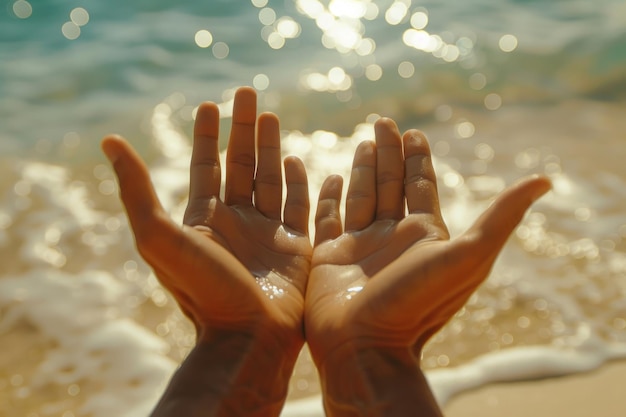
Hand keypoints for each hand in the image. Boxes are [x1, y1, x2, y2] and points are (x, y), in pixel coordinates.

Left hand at [102, 87, 310, 415]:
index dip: (206, 134)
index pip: (205, 166)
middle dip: (242, 127)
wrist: (247, 337)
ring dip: (269, 145)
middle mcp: (235, 223)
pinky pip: (298, 206)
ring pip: (269, 178)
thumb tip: (109, 140)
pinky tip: (294, 158)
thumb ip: (136, 190)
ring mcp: (266, 234)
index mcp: (204, 219)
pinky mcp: (296, 248)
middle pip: (240, 164)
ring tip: (269, 114)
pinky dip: (297, 182)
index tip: (210, 104)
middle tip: (247, 91)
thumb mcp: (159, 237)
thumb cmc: (203, 290)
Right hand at [305, 118, 550, 415]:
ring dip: (362, 168)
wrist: (367, 346)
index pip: (421, 185)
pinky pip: (330, 217)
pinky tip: (330, 177)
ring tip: (362, 142)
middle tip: (382, 121)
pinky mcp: (330, 255)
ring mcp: (361, 246)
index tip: (414, 132)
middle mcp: (393, 236)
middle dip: (388, 152)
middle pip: (392, 183)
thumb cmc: (417, 304)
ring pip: (362, 195)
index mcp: (424, 234)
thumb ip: (501, 217)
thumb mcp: (468, 257)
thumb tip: (544, 180)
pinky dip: (330, 196)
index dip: (418, 158)